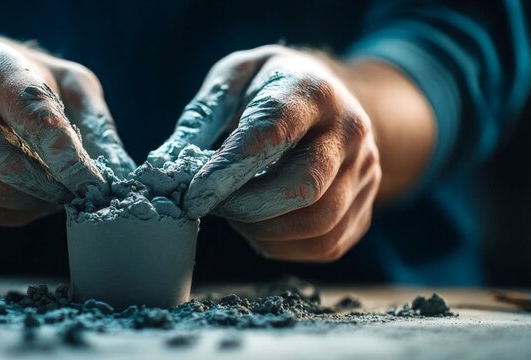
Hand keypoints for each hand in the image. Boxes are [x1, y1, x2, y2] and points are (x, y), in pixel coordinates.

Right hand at [0, 39, 134, 227]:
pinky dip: (12, 216)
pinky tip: (26, 200)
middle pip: (5, 164)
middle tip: (77, 194)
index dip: (67, 155)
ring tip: (55, 194)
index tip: (92, 179)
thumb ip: (93, 116)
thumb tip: (114, 168)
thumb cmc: (23, 85)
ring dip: (34, 205)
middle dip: (51, 187)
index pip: (31, 117)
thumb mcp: (65, 81)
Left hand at [151, 45, 380, 261]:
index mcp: (311, 90)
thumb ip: (202, 117)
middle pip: (304, 187)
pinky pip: (326, 244)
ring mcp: (364, 170)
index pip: (271, 133)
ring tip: (237, 214)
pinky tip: (261, 227)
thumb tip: (165, 165)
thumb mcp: (233, 79)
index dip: (229, 170)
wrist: (329, 95)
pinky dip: (284, 246)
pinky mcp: (365, 204)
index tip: (194, 195)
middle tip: (214, 207)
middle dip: (248, 209)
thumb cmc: (270, 87)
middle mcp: (349, 130)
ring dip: (264, 232)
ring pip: (318, 224)